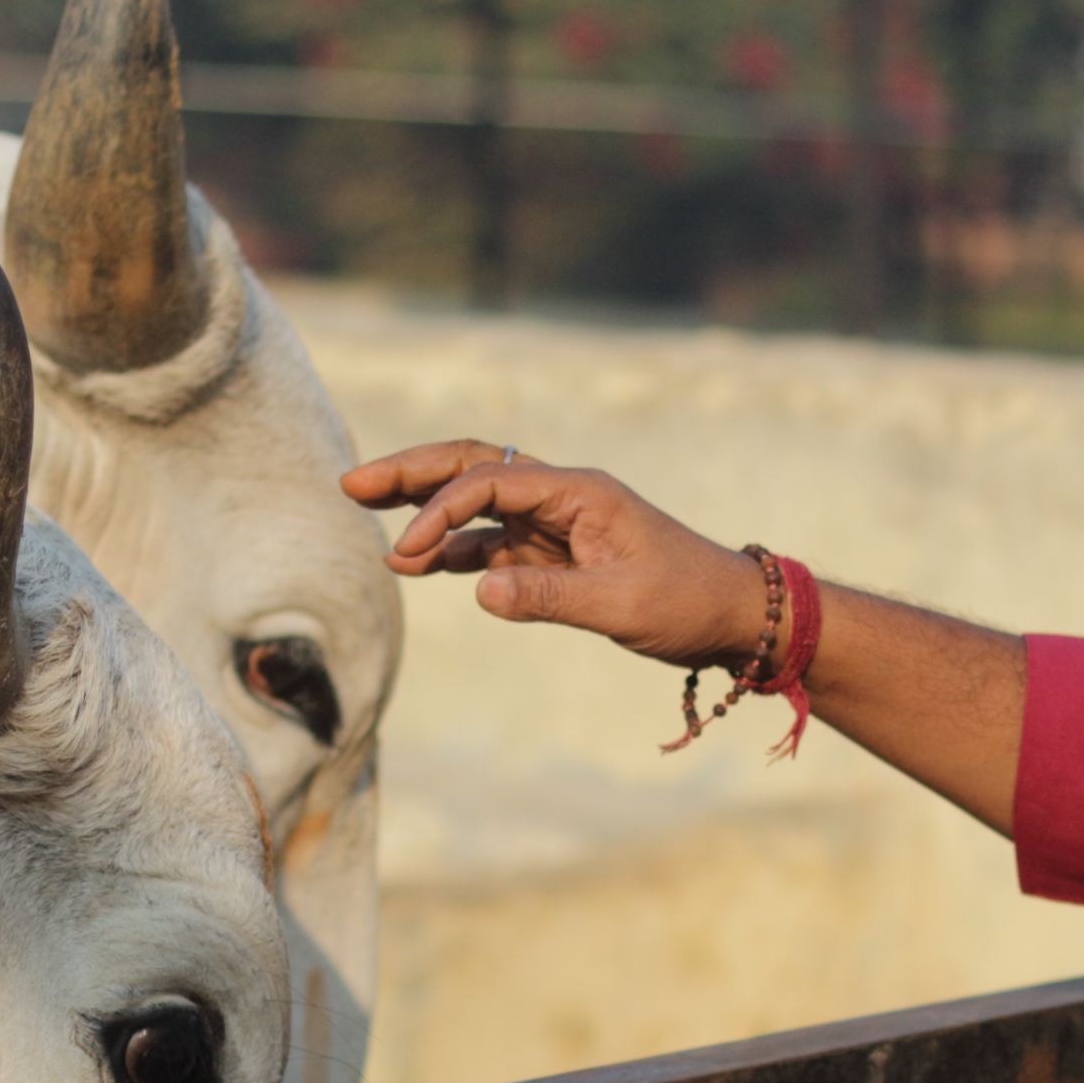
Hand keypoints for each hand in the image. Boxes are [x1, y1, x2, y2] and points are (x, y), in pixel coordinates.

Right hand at [345, 441, 771, 666]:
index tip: (406, 550)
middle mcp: (563, 496)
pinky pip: (494, 541)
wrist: (732, 615)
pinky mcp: (558, 553)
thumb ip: (548, 596)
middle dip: (412, 474)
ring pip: (477, 501)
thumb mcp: (620, 604)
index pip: (491, 481)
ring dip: (426, 510)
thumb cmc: (687, 602)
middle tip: (351, 485)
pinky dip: (455, 550)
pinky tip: (418, 566)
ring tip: (371, 522)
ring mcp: (557, 522)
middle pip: (474, 467)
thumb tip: (479, 590)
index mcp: (580, 492)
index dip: (440, 509)